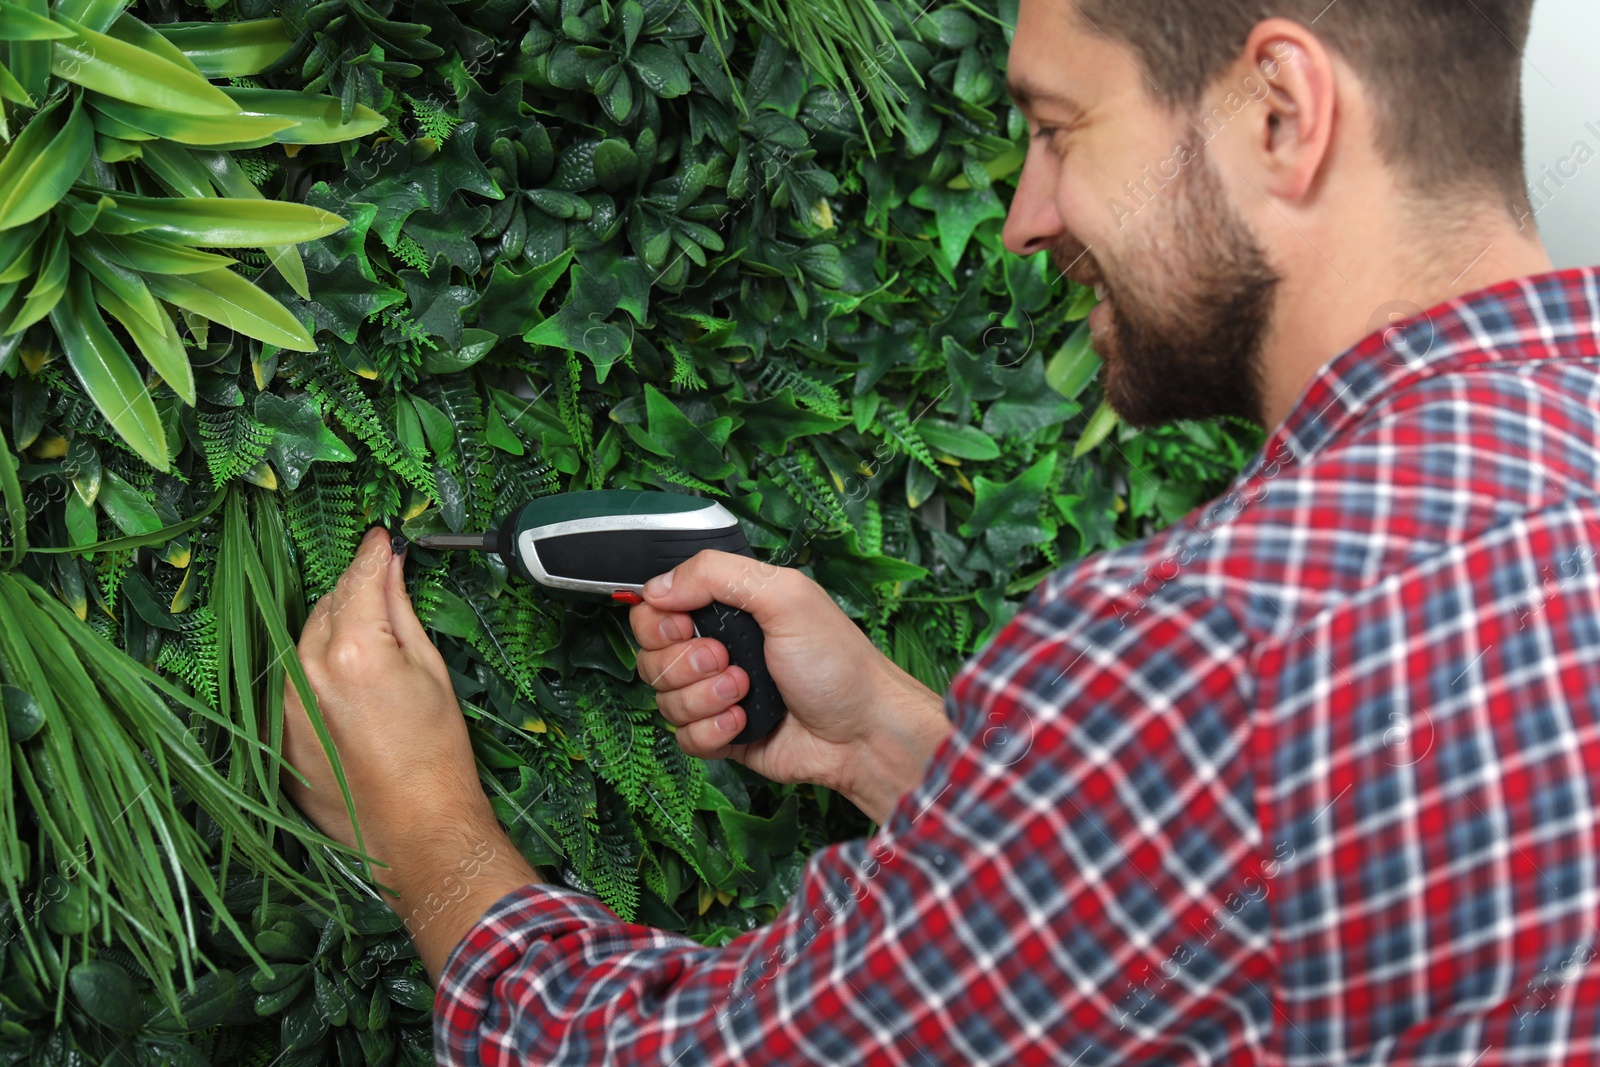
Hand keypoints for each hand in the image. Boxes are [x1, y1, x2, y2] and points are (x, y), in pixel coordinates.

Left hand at [282, 527, 536, 978]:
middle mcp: (307, 670)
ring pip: (303, 641)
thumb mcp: (430, 671)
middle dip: (353, 596)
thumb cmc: (436, 755)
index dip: (372, 555)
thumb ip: (401, 612)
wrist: (413, 830)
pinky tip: (347, 694)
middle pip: (325, 605)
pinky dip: (313, 673)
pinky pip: (290, 680)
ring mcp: (284, 704)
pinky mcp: (275, 731)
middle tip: (384, 599)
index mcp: (354, 649)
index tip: (381, 538)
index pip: (358, 578)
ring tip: (370, 654)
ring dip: (331, 632)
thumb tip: (390, 568)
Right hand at [629, 551, 951, 823]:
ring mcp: (718, 694)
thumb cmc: (837, 662)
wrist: (863, 733)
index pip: (658, 608)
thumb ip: (718, 574)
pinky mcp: (722, 735)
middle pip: (651, 656)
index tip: (683, 626)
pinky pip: (683, 737)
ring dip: (704, 698)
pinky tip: (745, 723)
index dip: (659, 621)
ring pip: (665, 700)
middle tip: (725, 659)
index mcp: (731, 608)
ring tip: (745, 692)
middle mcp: (719, 649)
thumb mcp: (785, 596)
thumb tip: (658, 586)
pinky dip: (712, 731)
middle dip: (684, 663)